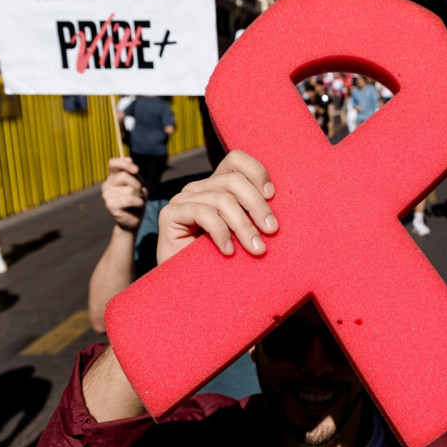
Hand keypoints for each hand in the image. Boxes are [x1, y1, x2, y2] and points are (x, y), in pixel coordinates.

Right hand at [101, 157, 145, 230]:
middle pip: (124, 176)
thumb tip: (128, 158)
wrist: (134, 219)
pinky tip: (137, 206)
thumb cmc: (136, 199)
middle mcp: (107, 184)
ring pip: (129, 189)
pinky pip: (129, 199)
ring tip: (137, 201)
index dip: (124, 163)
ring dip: (139, 195)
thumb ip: (133, 173)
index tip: (136, 170)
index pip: (113, 163)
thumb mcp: (138, 184)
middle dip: (137, 184)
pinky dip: (138, 202)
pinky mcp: (110, 205)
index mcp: (113, 176)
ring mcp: (107, 195)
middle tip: (139, 193)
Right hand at [157, 150, 277, 264]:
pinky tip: (228, 251)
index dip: (256, 172)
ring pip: (221, 199)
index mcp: (218, 186)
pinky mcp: (170, 214)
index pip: (236, 160)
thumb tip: (277, 215)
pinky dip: (220, 232)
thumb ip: (254, 217)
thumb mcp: (243, 234)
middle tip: (271, 230)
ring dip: (243, 225)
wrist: (186, 286)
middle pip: (233, 181)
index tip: (272, 196)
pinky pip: (202, 213)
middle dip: (257, 205)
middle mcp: (199, 188)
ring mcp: (183, 199)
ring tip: (255, 248)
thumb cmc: (220, 260)